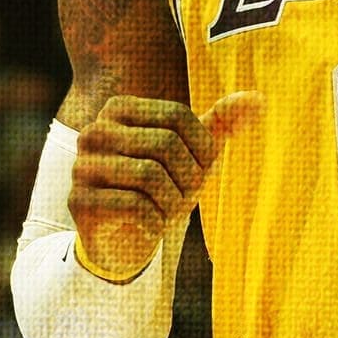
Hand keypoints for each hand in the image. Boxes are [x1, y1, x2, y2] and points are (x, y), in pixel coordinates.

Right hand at [69, 91, 262, 274]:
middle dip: (189, 178)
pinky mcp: (80, 201)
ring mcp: (83, 166)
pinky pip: (135, 206)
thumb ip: (221, 124)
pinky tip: (149, 226)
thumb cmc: (162, 187)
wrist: (123, 238)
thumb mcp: (193, 153)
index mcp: (119, 108)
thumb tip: (258, 98)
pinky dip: (155, 222)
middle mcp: (95, 131)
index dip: (202, 147)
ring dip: (173, 202)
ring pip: (151, 175)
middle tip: (186, 198)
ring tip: (168, 211)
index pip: (178, 115)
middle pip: (165, 144)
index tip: (201, 170)